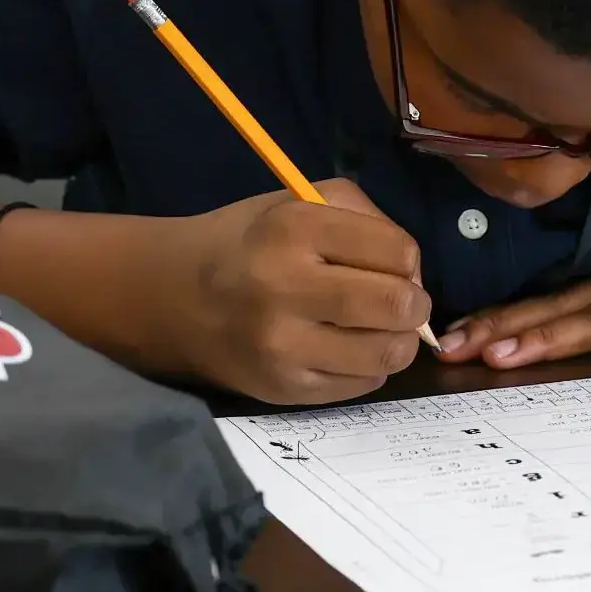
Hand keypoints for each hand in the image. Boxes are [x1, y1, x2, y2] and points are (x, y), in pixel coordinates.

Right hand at [158, 179, 432, 405]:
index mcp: (294, 229)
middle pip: (399, 305)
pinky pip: (362, 385)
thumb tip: (414, 275)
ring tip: (376, 328)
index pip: (398, 252)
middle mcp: (285, 287)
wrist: (176, 298)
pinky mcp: (284, 388)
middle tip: (400, 302)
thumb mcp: (299, 203)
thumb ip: (366, 219)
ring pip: (387, 353)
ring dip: (397, 341)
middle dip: (414, 304)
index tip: (390, 264)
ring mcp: (284, 345)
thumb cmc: (251, 244)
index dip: (407, 260)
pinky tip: (345, 349)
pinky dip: (368, 367)